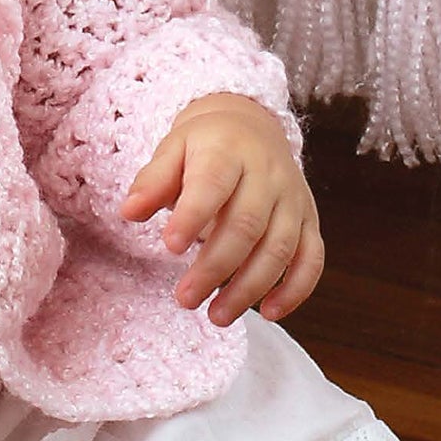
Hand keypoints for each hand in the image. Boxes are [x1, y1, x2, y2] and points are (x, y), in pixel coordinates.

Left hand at [120, 94, 324, 324]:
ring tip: (217, 316)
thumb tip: (129, 211)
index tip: (170, 247)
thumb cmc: (204, 146)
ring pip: (279, 248)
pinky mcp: (309, 219)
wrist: (252, 125)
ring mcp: (293, 199)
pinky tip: (270, 313)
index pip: (212, 185)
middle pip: (246, 225)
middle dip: (215, 267)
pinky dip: (297, 289)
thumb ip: (152, 181)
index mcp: (228, 151)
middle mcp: (267, 174)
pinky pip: (312, 257)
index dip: (192, 217)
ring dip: (250, 288)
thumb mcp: (172, 150)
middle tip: (185, 298)